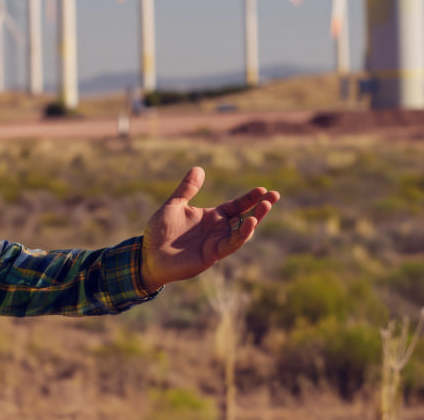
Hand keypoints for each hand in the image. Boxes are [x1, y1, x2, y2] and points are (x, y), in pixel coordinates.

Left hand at [140, 166, 279, 292]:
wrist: (148, 254)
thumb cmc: (159, 232)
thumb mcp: (173, 205)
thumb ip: (187, 189)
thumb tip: (199, 168)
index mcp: (211, 217)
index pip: (236, 206)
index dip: (249, 198)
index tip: (263, 190)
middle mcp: (217, 230)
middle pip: (244, 217)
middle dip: (260, 207)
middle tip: (275, 196)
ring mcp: (216, 242)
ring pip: (242, 231)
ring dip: (255, 219)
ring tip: (266, 206)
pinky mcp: (212, 254)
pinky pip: (231, 244)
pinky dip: (242, 234)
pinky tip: (250, 223)